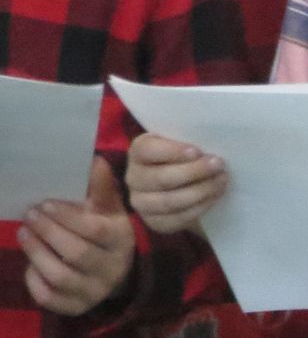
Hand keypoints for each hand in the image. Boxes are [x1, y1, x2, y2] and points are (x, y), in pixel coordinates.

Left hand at [20, 158, 134, 315]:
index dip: (68, 217)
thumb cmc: (109, 233)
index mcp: (123, 240)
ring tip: (24, 233)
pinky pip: (49, 296)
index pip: (95, 230)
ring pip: (60, 276)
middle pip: (76, 253)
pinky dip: (34, 278)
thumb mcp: (111, 210)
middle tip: (29, 215)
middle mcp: (112, 268)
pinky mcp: (76, 306)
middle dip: (48, 233)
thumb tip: (94, 161)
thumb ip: (102, 189)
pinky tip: (29, 262)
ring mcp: (94, 290)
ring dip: (37, 253)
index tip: (46, 203)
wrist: (116, 274)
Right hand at [125, 133, 227, 233]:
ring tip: (221, 180)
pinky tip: (214, 195)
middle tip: (218, 164)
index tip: (197, 151)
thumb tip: (209, 144)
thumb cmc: (185, 155)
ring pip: (169, 201)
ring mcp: (141, 202)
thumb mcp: (184, 141)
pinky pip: (175, 218)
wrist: (184, 182)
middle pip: (161, 178)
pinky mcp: (153, 221)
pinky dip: (198, 207)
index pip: (148, 150)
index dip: (172, 151)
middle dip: (194, 172)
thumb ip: (189, 139)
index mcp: (139, 152)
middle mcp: (134, 178)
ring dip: (200, 191)